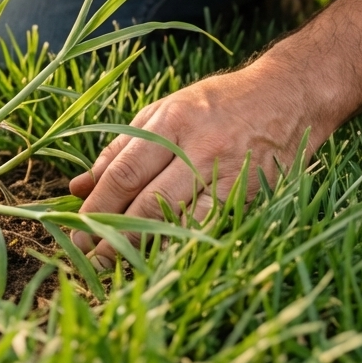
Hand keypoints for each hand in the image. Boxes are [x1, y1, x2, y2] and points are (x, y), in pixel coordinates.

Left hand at [69, 56, 326, 269]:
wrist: (286, 98)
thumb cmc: (214, 104)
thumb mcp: (161, 112)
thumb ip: (120, 148)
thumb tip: (78, 186)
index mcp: (170, 122)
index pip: (124, 171)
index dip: (97, 204)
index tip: (75, 226)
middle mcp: (197, 148)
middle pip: (146, 199)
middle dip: (112, 231)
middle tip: (85, 254)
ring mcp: (226, 173)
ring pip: (177, 218)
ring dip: (142, 245)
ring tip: (114, 264)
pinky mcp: (250, 194)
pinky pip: (209, 226)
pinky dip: (181, 245)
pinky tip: (158, 260)